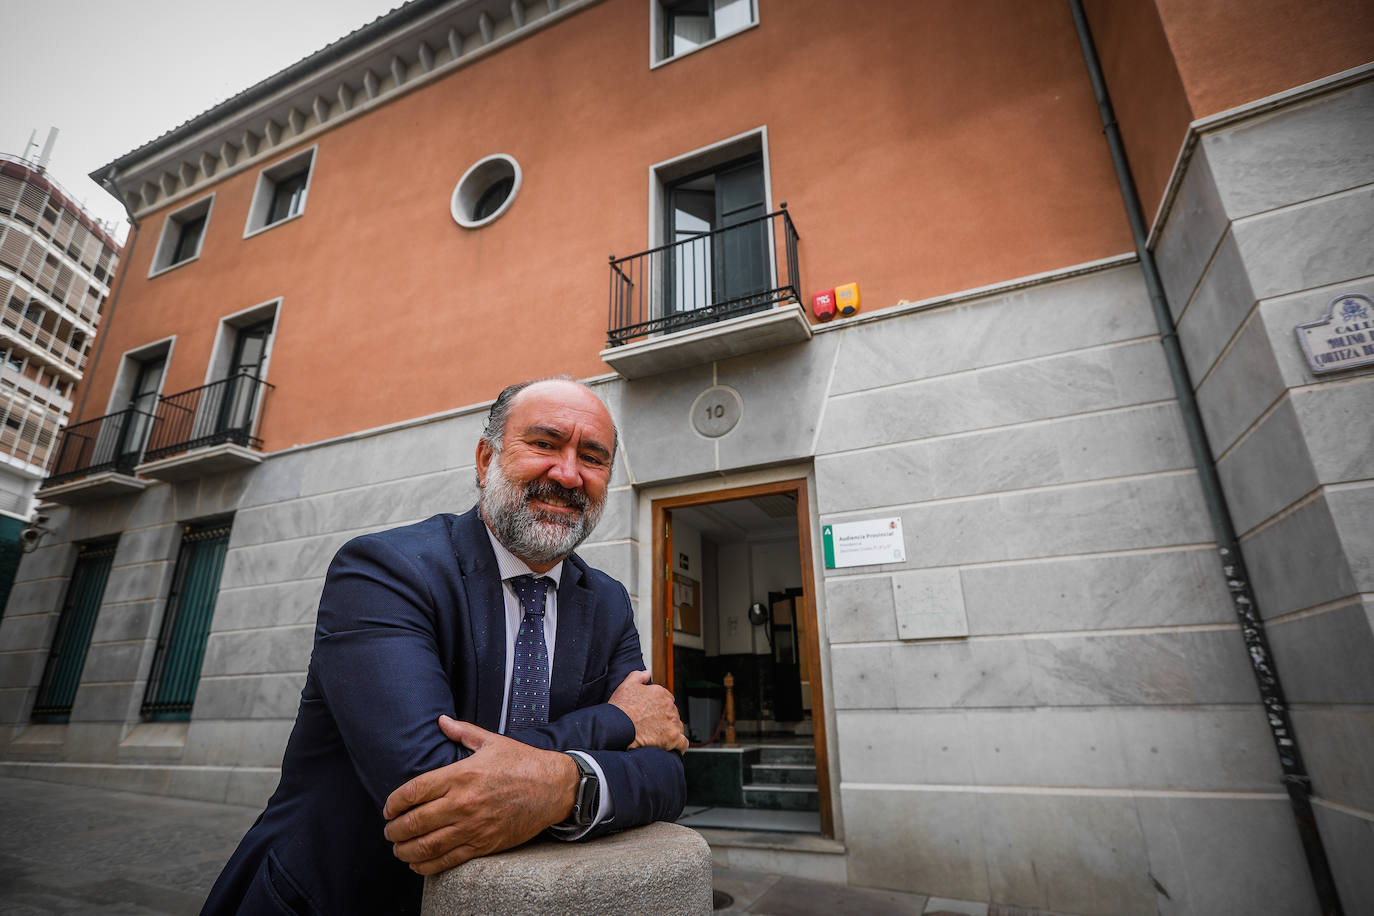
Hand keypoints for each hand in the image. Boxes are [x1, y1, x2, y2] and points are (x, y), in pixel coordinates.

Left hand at [382, 716, 578, 874]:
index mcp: (462, 774)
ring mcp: (473, 826)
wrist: (554, 787)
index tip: (388, 808)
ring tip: (398, 849)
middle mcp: (463, 802)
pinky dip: (427, 865)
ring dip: (405, 850)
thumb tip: (441, 721)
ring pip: (427, 845)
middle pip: (415, 821)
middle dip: (394, 830)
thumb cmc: (522, 762)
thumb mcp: (492, 742)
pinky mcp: (485, 844)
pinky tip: (417, 863)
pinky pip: (449, 860)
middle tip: (389, 831)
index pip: (414, 791)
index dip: (394, 803)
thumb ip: (462, 731)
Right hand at [608, 670, 687, 752]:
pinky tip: (672, 747)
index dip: (659, 707)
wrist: (616, 728)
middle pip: (672, 713)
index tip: (652, 714)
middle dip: (664, 719)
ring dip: (671, 731)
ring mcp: (672, 722)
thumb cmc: (620, 709)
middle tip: (652, 727)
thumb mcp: (626, 685)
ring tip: (658, 738)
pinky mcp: (672, 738)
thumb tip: (647, 673)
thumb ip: (638, 676)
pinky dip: (678, 746)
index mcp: (660, 693)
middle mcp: (669, 706)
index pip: (667, 699)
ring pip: (678, 727)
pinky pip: (683, 743)